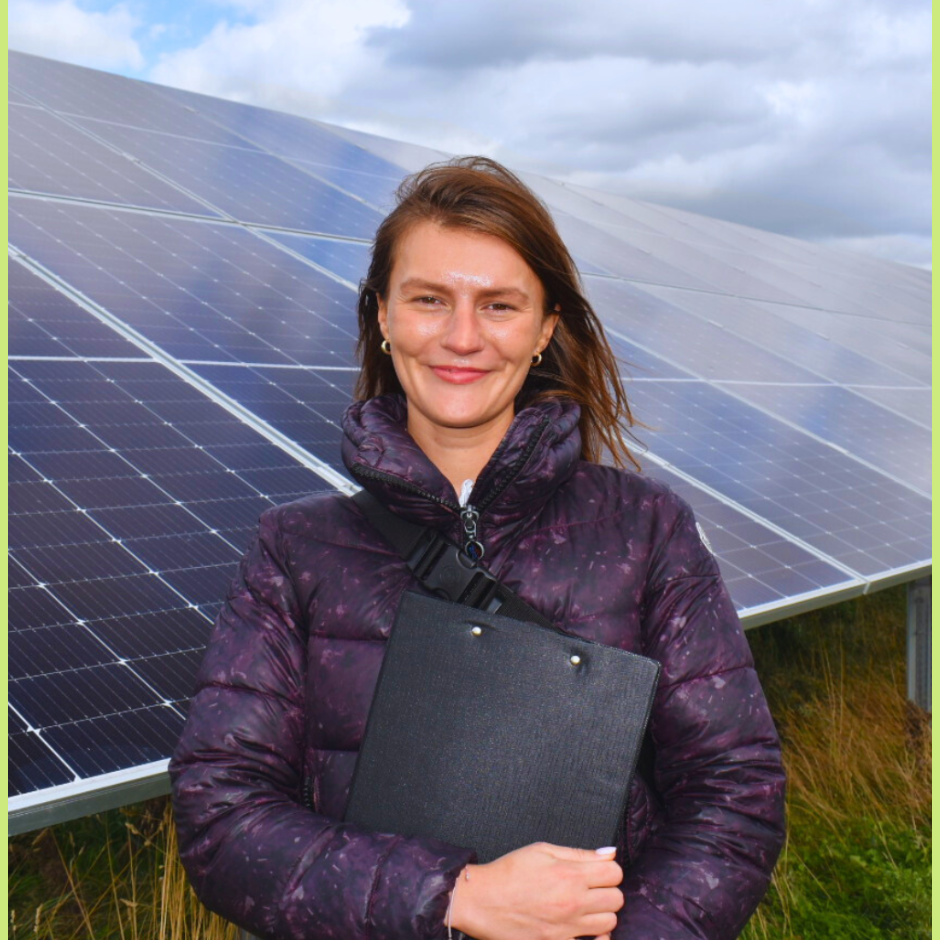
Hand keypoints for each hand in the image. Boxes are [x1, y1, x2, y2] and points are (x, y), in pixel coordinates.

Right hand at [449, 842, 622, 939]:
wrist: (481, 901)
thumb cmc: (509, 872)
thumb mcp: (542, 851)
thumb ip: (579, 853)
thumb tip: (609, 852)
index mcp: (570, 874)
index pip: (615, 872)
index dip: (608, 869)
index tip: (597, 871)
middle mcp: (573, 902)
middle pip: (617, 899)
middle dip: (607, 891)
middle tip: (591, 888)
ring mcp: (567, 928)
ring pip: (610, 923)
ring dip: (602, 914)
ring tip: (586, 908)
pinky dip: (594, 938)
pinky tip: (583, 929)